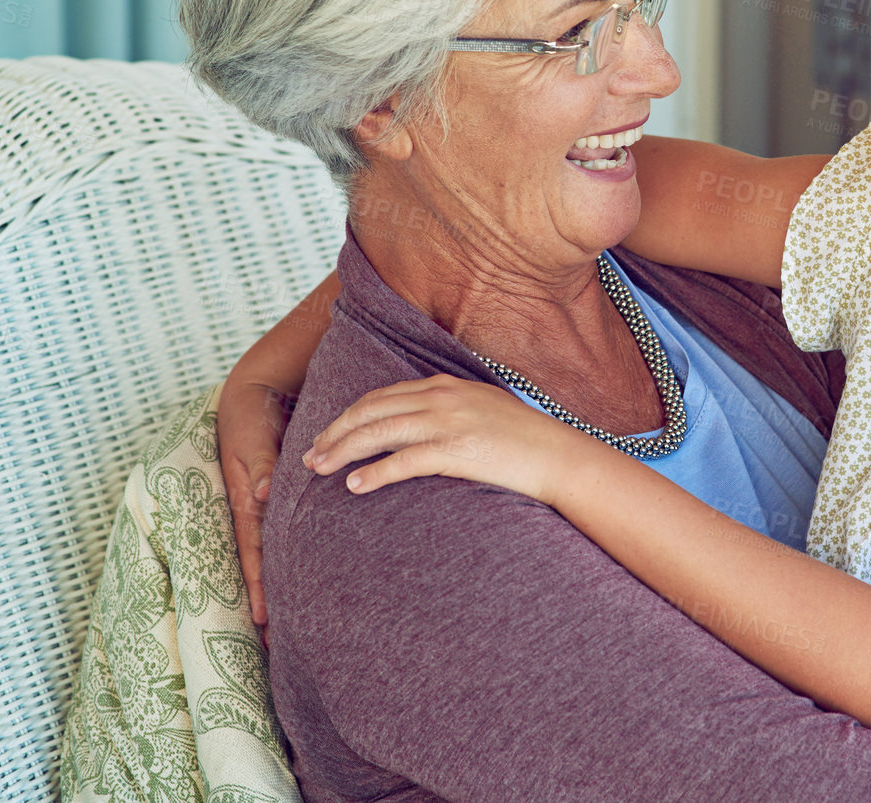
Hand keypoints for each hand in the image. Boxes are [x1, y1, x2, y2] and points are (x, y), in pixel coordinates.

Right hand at [216, 382, 290, 645]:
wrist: (258, 388)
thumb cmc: (251, 413)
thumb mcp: (251, 436)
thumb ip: (260, 464)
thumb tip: (264, 494)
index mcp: (247, 500)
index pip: (254, 551)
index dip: (260, 585)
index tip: (264, 620)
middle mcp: (259, 509)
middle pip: (266, 563)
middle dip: (272, 601)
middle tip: (280, 642)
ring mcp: (271, 505)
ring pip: (279, 553)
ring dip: (287, 585)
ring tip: (294, 625)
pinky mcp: (285, 496)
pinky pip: (290, 532)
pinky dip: (299, 557)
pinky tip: (317, 577)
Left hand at [304, 374, 575, 502]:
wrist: (560, 457)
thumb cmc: (526, 441)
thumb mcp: (484, 411)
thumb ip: (450, 410)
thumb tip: (420, 426)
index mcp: (447, 385)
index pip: (383, 395)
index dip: (349, 415)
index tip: (328, 435)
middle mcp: (443, 397)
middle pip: (372, 410)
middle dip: (335, 432)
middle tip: (310, 456)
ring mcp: (449, 422)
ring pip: (379, 431)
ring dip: (342, 450)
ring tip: (319, 469)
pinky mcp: (457, 451)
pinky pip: (403, 461)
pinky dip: (374, 472)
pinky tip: (354, 485)